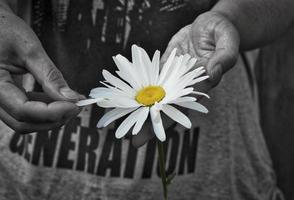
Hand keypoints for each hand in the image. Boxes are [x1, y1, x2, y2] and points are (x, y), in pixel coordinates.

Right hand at [0, 9, 82, 132]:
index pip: (23, 111)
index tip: (76, 105)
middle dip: (53, 119)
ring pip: (24, 121)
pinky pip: (24, 111)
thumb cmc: (5, 30)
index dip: (52, 112)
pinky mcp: (5, 98)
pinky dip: (43, 109)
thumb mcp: (29, 50)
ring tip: (71, 102)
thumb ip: (50, 76)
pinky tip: (58, 99)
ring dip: (50, 117)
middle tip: (76, 106)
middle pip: (23, 122)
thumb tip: (72, 99)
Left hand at [132, 11, 239, 146]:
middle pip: (167, 108)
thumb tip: (212, 73)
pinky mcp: (164, 66)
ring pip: (156, 97)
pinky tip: (125, 98)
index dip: (171, 118)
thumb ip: (224, 58)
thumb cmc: (223, 31)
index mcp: (202, 83)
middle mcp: (185, 85)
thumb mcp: (228, 41)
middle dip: (152, 124)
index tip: (157, 132)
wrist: (209, 25)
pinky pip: (150, 78)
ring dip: (142, 111)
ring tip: (125, 127)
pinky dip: (138, 89)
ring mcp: (173, 77)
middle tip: (135, 141)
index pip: (184, 105)